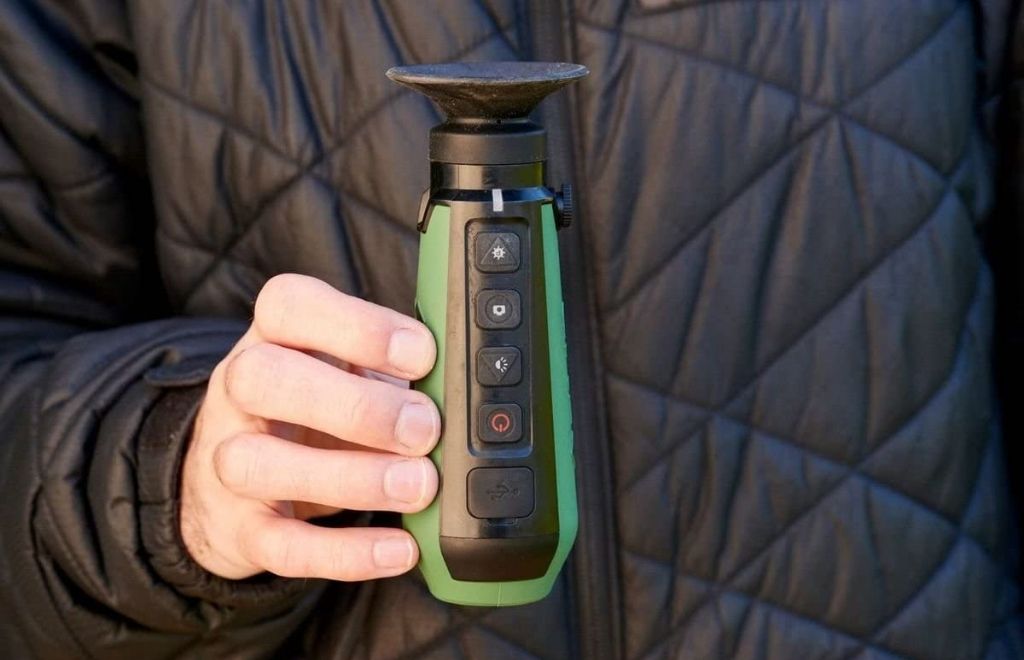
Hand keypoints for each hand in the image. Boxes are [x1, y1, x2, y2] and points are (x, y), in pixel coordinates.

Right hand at [180, 274, 439, 580]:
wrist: (232, 479)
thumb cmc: (313, 410)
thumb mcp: (348, 371)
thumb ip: (394, 368)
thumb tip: (463, 385)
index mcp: (272, 337)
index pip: (288, 304)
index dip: (357, 326)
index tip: (421, 354)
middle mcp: (237, 389)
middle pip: (263, 377)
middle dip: (355, 406)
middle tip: (425, 428)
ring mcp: (225, 458)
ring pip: (259, 463)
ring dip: (350, 477)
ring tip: (418, 486)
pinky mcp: (236, 527)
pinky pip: (280, 544)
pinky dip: (344, 553)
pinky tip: (400, 549)